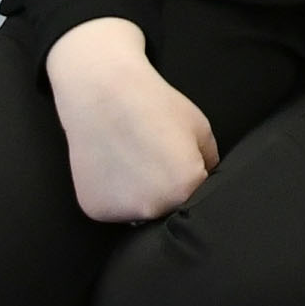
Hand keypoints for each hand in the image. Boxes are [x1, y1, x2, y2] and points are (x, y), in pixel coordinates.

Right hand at [47, 20, 219, 222]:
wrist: (102, 93)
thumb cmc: (152, 104)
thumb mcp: (200, 127)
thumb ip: (209, 161)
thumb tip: (206, 178)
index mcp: (183, 189)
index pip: (197, 197)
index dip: (190, 179)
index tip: (179, 161)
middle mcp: (153, 207)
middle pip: (168, 209)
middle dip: (166, 190)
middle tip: (153, 158)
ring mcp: (121, 212)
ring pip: (140, 210)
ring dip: (140, 195)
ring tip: (132, 160)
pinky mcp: (95, 210)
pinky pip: (114, 208)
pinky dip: (115, 194)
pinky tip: (113, 166)